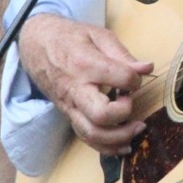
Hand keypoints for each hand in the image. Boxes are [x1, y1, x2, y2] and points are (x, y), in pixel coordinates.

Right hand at [18, 14, 152, 154]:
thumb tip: (146, 68)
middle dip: (124, 113)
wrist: (36, 45)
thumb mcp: (98, 35)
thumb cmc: (70, 37)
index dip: (135, 79)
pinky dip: (106, 146)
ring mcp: (70, 106)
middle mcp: (76, 90)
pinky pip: (85, 138)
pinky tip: (123, 145)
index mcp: (86, 64)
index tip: (137, 76)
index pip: (120, 78)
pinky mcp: (68, 115)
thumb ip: (122, 54)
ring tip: (138, 128)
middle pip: (101, 115)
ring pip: (92, 133)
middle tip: (131, 101)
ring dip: (119, 137)